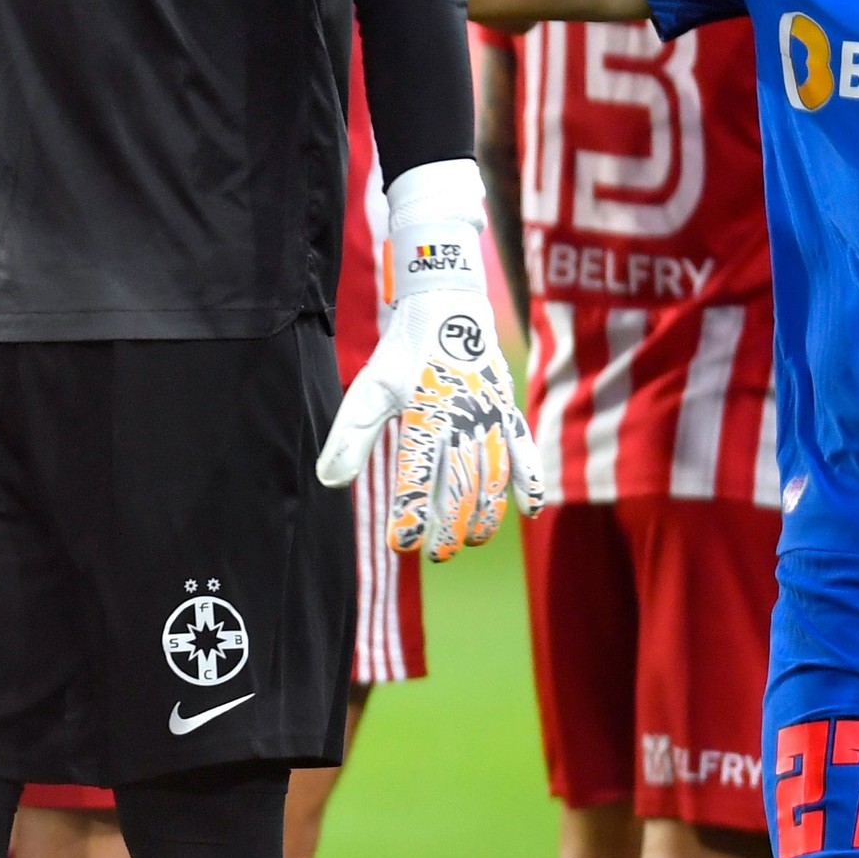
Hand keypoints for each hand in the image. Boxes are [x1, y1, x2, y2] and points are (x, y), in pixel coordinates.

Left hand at [316, 159, 545, 560]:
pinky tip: (529, 510)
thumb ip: (351, 437)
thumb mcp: (369, 389)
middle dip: (449, 523)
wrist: (447, 304)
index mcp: (426, 412)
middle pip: (462, 483)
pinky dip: (530, 479)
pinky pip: (523, 448)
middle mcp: (463, 416)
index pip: (419, 473)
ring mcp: (490, 414)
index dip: (411, 511)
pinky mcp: (508, 409)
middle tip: (434, 553)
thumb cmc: (403, 351)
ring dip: (485, 512)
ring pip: (494, 474)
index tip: (400, 543)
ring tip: (470, 541)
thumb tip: (328, 482)